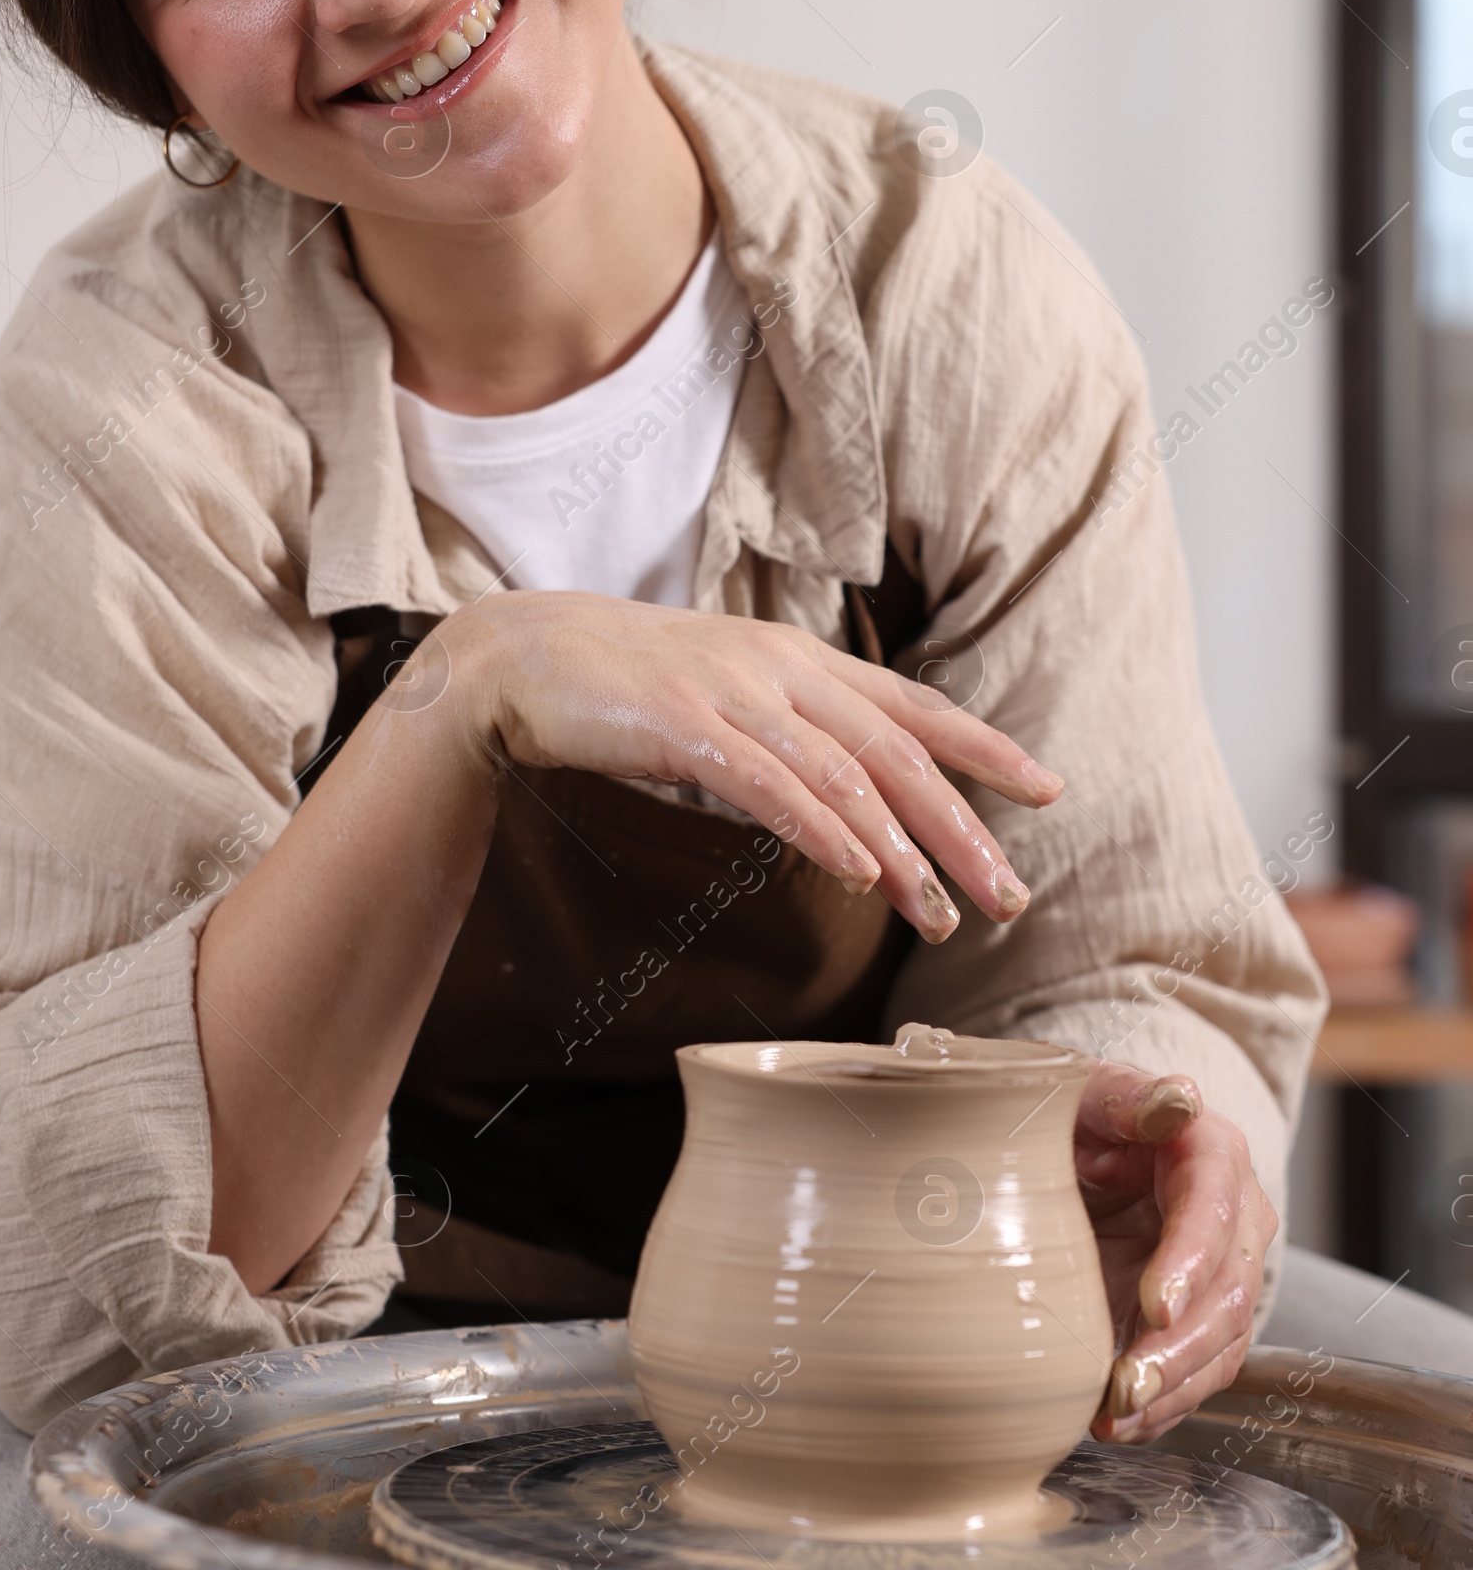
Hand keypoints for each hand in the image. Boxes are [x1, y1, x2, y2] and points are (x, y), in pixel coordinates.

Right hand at [446, 591, 1062, 940]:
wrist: (524, 657)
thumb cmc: (628, 687)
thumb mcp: (728, 698)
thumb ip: (792, 737)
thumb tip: (854, 807)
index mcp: (799, 660)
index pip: (911, 705)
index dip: (983, 747)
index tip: (1046, 790)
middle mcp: (781, 669)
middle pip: (896, 751)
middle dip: (962, 827)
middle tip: (1010, 896)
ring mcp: (734, 694)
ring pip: (845, 775)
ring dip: (903, 851)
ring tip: (944, 913)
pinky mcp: (684, 728)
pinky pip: (769, 785)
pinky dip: (822, 830)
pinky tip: (860, 874)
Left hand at [1079, 1061, 1276, 1441]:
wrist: (1077, 1150)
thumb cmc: (1080, 1115)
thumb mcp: (1088, 1093)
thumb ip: (1128, 1097)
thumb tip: (1177, 1100)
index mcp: (1211, 1152)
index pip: (1214, 1208)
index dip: (1190, 1261)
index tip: (1156, 1307)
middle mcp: (1233, 1218)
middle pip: (1227, 1292)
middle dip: (1179, 1348)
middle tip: (1126, 1385)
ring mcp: (1222, 1274)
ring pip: (1221, 1345)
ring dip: (1172, 1389)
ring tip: (1114, 1417)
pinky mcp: (1199, 1319)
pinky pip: (1198, 1373)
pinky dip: (1162, 1406)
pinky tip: (1120, 1425)